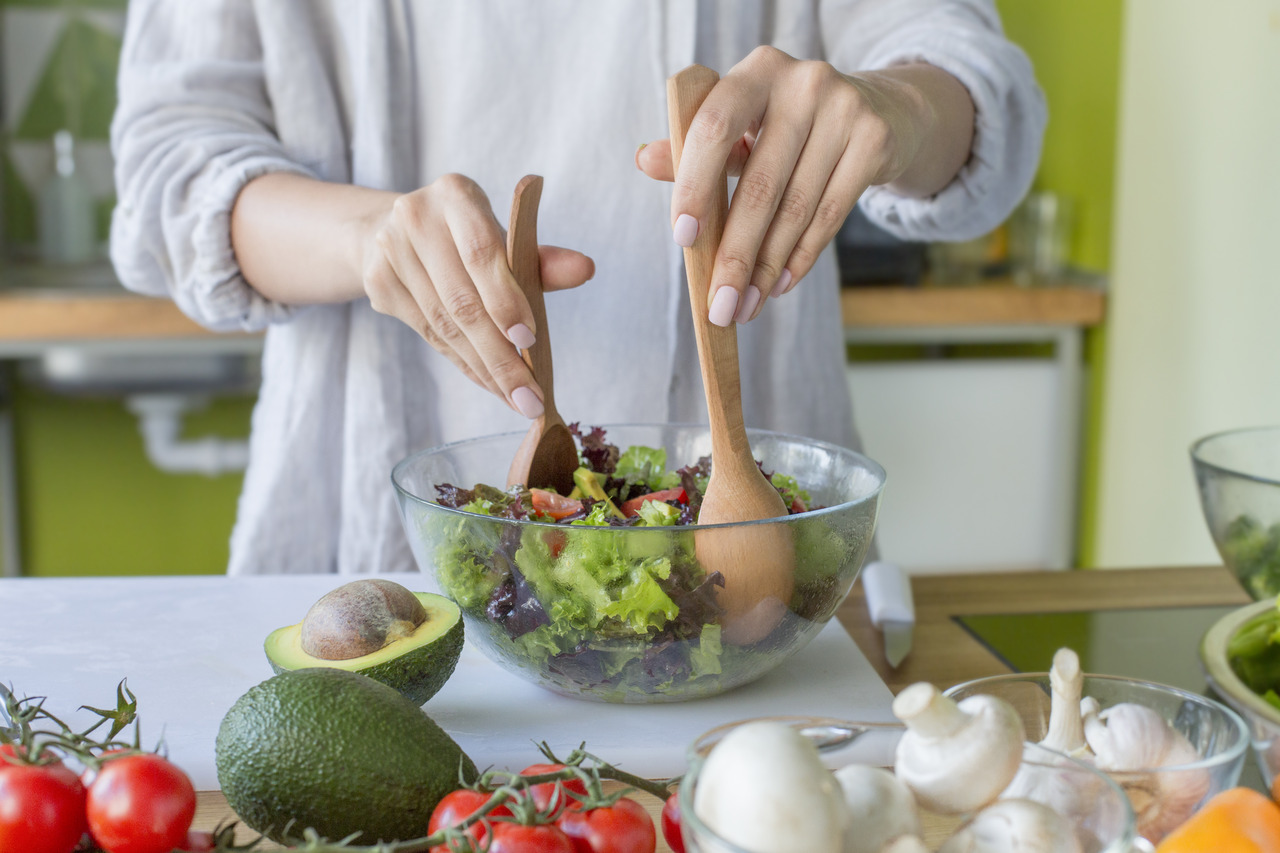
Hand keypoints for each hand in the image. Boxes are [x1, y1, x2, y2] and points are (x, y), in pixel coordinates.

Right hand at [361, 173, 594, 416]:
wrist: (391, 229)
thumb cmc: (465, 236)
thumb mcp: (504, 237)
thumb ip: (542, 259)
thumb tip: (585, 269)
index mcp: (455, 195)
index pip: (482, 253)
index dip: (506, 299)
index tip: (530, 339)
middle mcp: (416, 217)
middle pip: (463, 300)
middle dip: (501, 355)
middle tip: (531, 396)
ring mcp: (390, 251)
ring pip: (445, 324)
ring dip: (485, 368)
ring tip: (517, 398)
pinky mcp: (378, 283)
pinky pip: (429, 334)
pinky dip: (464, 363)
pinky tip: (490, 384)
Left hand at [637, 47, 972, 325]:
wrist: (879, 109)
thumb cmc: (789, 123)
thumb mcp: (742, 124)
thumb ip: (693, 145)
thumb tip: (644, 159)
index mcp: (756, 71)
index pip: (715, 127)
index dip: (694, 183)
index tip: (683, 238)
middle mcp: (803, 82)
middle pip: (761, 185)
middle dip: (736, 255)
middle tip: (719, 307)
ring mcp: (845, 109)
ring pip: (797, 208)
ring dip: (767, 269)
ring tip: (746, 306)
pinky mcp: (875, 141)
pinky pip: (831, 215)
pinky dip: (801, 257)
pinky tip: (780, 284)